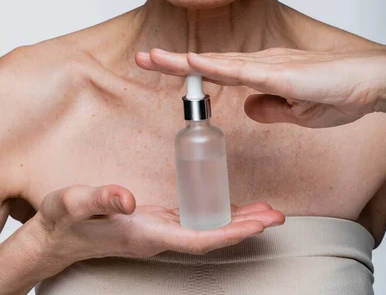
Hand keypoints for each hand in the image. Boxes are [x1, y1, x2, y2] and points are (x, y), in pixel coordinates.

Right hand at [34, 183, 284, 271]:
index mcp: (147, 234)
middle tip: (276, 216)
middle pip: (211, 236)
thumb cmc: (66, 220)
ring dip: (237, 221)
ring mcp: (159, 230)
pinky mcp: (157, 221)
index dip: (228, 233)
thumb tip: (129, 198)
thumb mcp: (76, 203)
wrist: (56, 235)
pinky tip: (231, 207)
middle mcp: (159, 236)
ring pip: (207, 229)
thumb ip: (101, 198)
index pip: (197, 239)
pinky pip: (196, 220)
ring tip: (266, 211)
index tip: (256, 226)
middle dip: (245, 228)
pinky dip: (218, 214)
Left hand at [135, 46, 385, 127]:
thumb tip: (245, 108)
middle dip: (175, 61)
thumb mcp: (298, 111)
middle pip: (210, 62)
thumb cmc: (341, 92)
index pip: (220, 70)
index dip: (191, 69)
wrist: (371, 82)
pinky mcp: (281, 72)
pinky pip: (240, 70)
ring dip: (184, 61)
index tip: (165, 66)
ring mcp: (269, 65)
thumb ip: (270, 107)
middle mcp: (261, 63)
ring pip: (218, 61)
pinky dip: (214, 66)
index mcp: (264, 72)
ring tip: (153, 57)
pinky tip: (192, 62)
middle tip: (144, 57)